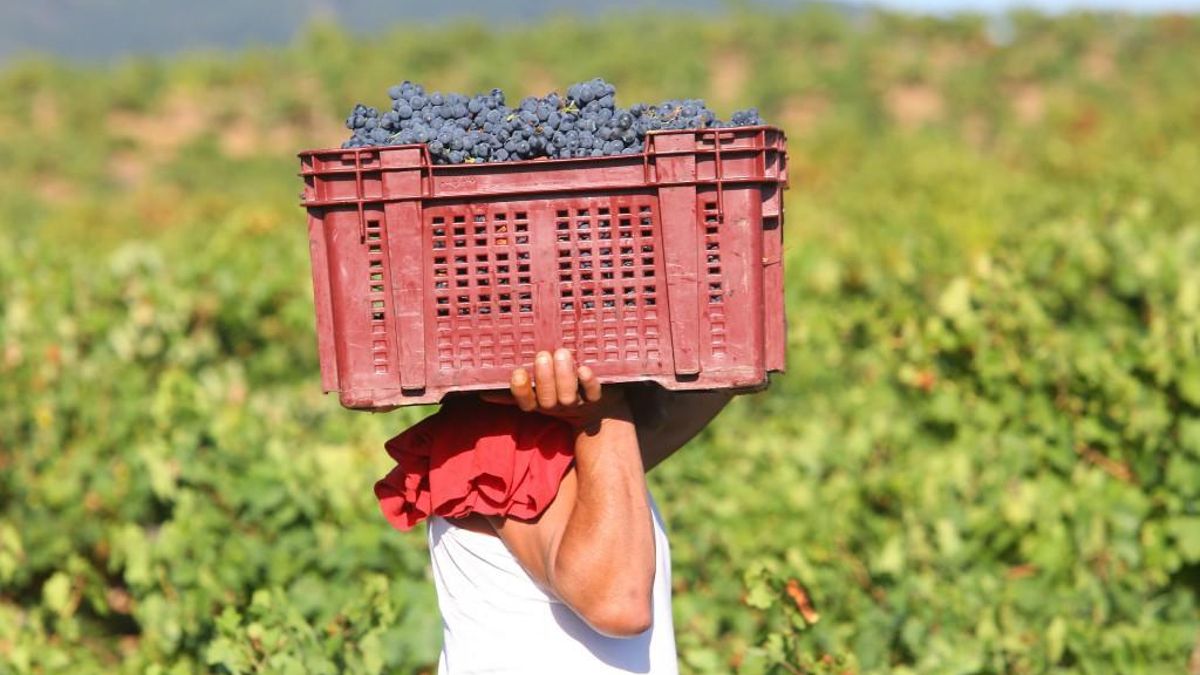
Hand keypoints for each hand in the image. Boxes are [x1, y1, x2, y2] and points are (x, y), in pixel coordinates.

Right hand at [480, 348, 628, 431]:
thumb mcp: (534, 393)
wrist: (595, 408)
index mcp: (538, 403)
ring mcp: (576, 403)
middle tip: (543, 355)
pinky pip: (593, 393)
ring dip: (564, 375)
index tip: (518, 372)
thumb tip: (481, 389)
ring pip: (568, 396)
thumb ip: (512, 390)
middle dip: (544, 378)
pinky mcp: (596, 397)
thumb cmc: (558, 392)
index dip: (521, 390)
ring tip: (562, 353)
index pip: (525, 403)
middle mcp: (555, 405)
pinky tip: (585, 369)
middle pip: (547, 399)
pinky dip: (589, 382)